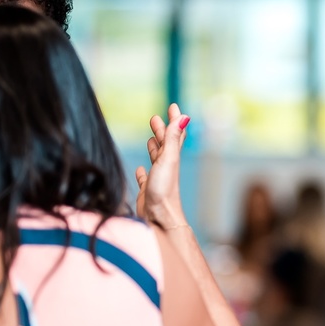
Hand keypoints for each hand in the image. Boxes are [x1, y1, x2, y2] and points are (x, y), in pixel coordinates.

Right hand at [135, 104, 189, 228]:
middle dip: (161, 131)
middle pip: (164, 145)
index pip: (174, 134)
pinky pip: (144, 179)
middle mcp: (165, 167)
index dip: (174, 120)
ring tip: (150, 139)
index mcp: (171, 158)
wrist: (159, 219)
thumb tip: (184, 116)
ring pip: (155, 160)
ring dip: (153, 148)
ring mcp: (157, 179)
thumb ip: (172, 138)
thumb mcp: (168, 160)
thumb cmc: (164, 190)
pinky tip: (140, 170)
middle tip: (155, 118)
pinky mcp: (148, 191)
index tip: (173, 106)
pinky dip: (142, 173)